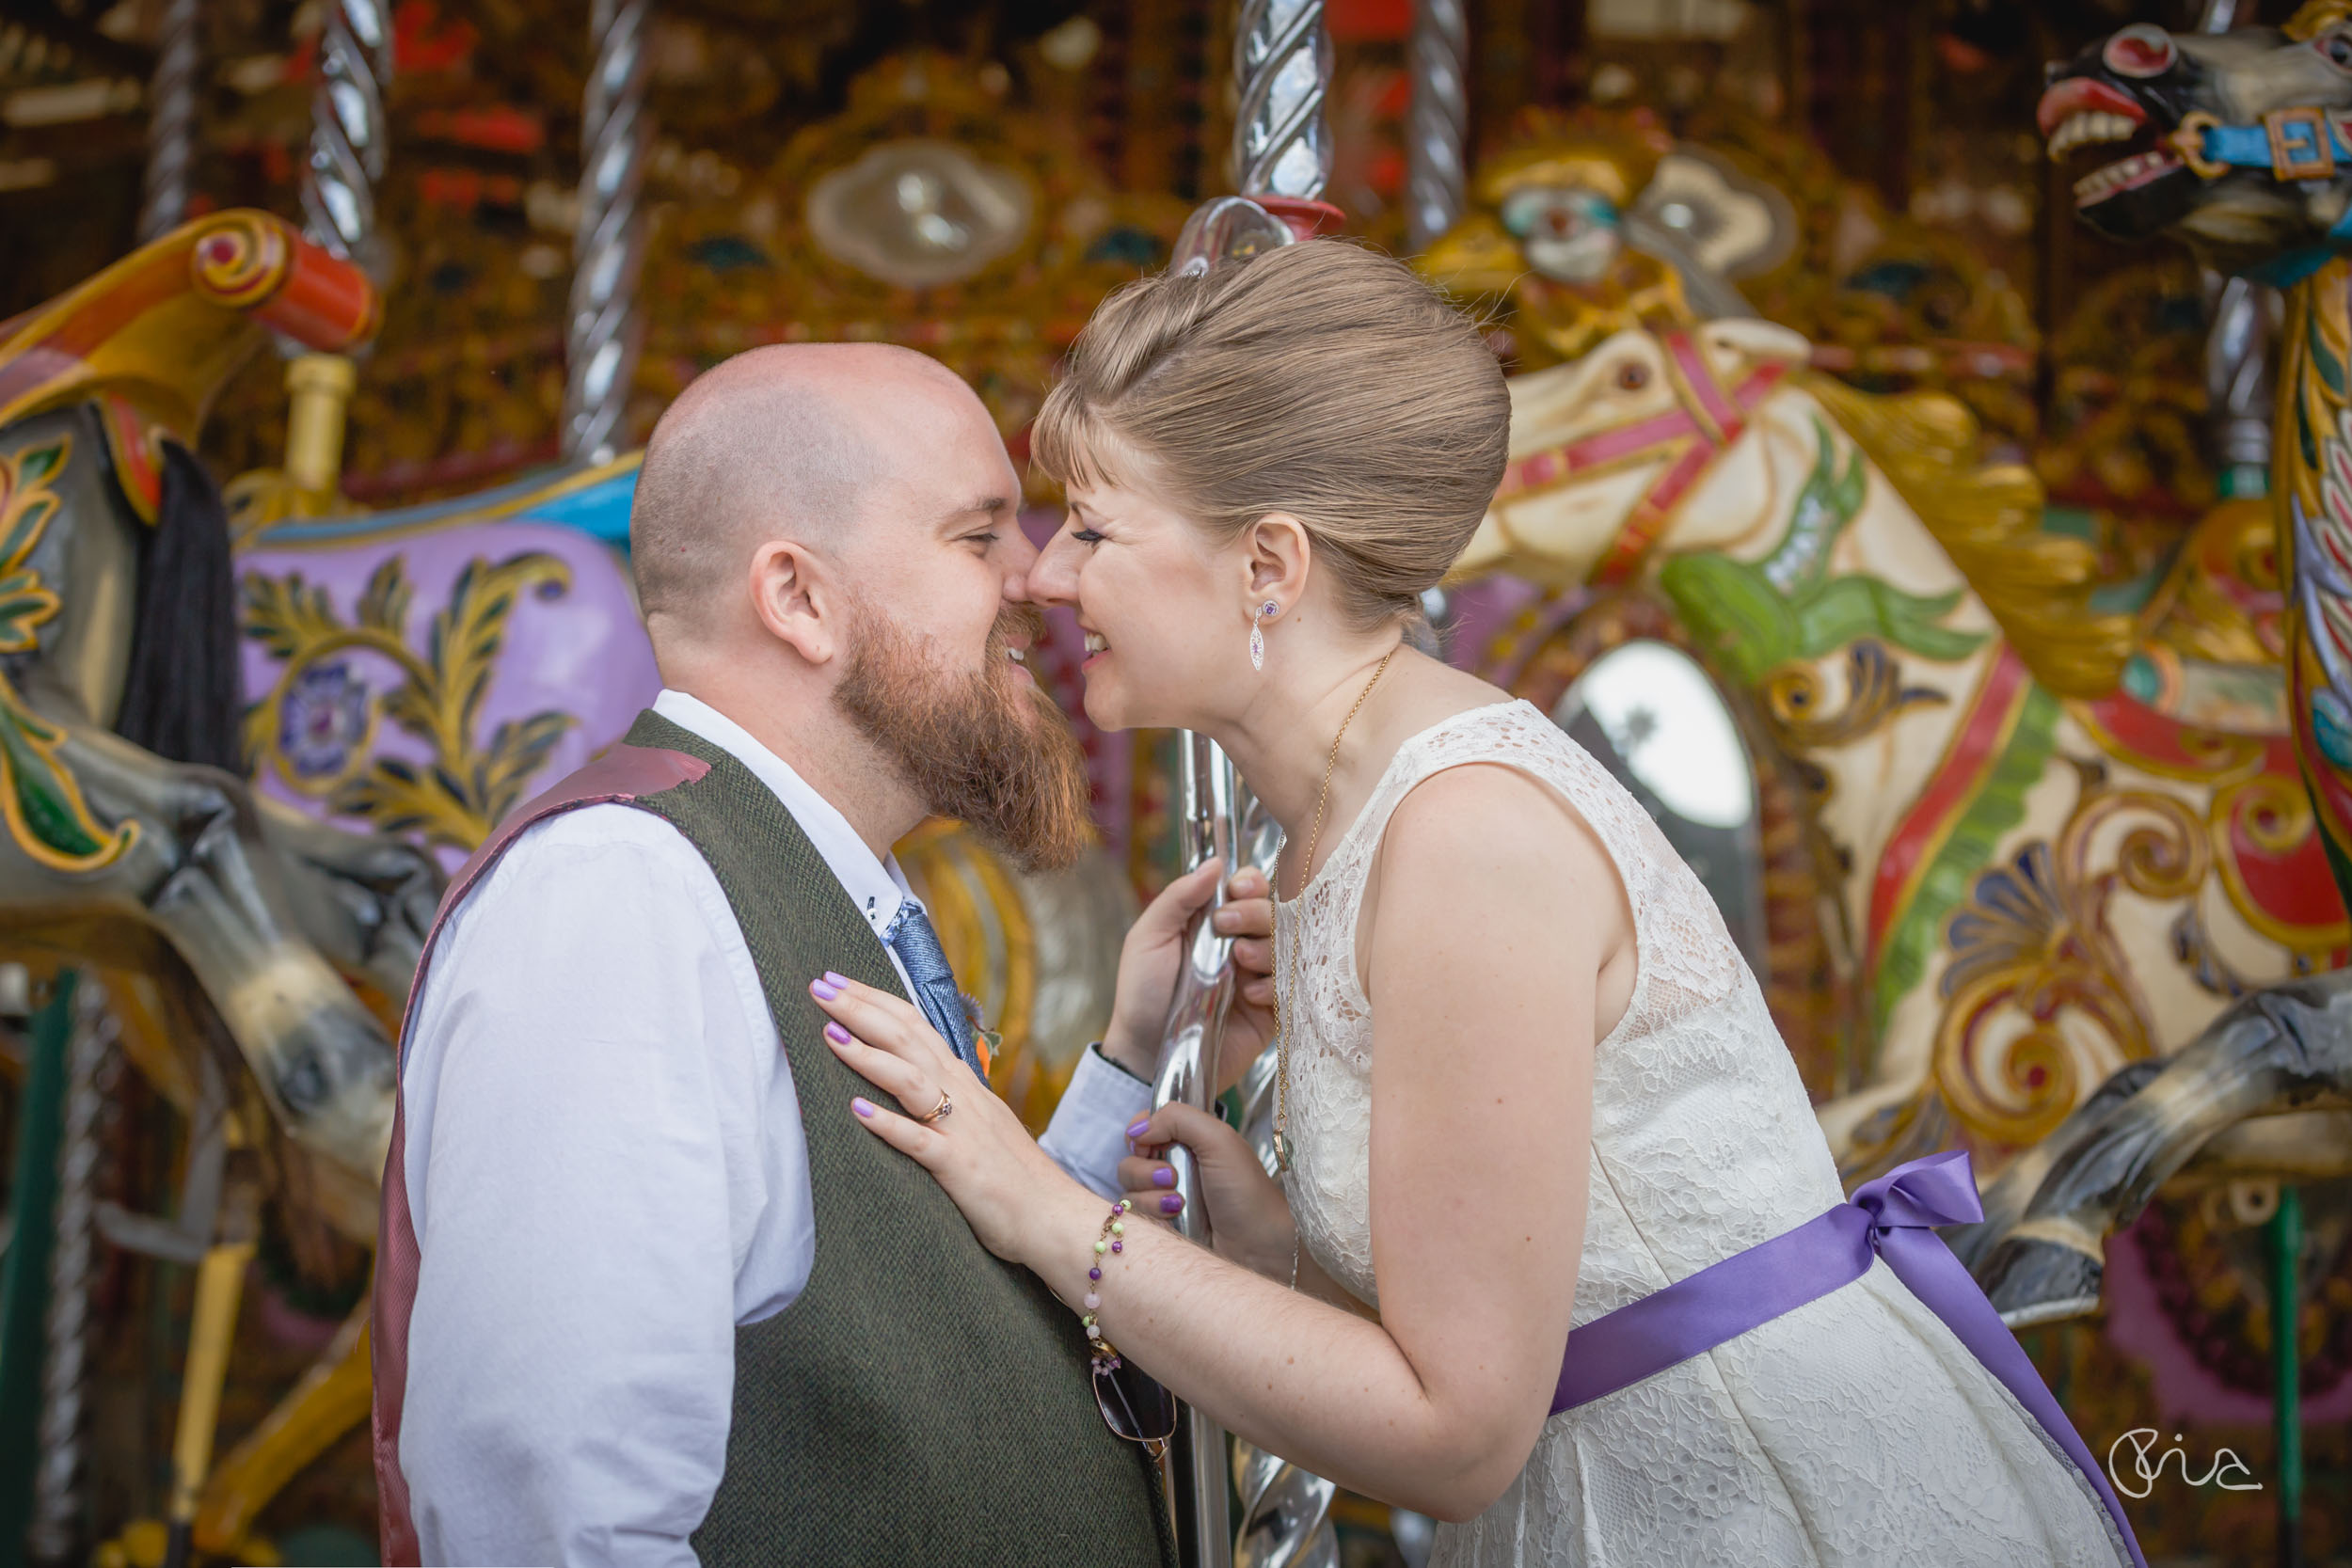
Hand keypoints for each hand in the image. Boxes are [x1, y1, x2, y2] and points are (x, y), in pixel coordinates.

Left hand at [810, 970, 1093, 1266]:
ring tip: (829, 1033)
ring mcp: (961, 1128)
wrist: (1053, 1215)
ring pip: (911, 1080)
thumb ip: (947, 1099)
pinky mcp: (959, 1166)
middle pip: (907, 1039)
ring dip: (868, 1054)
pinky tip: (856, 1111)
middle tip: (821, 986)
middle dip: (862, 1010)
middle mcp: (962, 1095)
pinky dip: (888, 1124)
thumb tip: (910, 1081)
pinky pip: (919, 1141)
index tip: (837, 981)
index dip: (876, 1000)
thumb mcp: (979, 1123)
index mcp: (963, 1083)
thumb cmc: (1012, 1175)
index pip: (915, 1026)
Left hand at [1102, 857, 1276, 1090]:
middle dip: (1256, 913)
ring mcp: (1256, 977)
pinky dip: (1270, 985)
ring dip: (1264, 947)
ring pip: (1286, 947)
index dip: (1250, 883)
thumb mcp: (1149, 938)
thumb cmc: (1142, 994)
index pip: (1248, 889)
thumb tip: (1215, 862)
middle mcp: (1239, 944)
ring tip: (1237, 962)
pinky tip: (1245, 996)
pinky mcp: (1268, 1011)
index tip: (1237, 889)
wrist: (1146, 1054)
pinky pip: (1288, 987)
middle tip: (1227, 928)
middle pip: (1273, 912)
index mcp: (1212, 922)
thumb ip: (1178, 898)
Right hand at [1118, 1102, 1295, 1280]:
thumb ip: (1177, 1118)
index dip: (1139, 1134)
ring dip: (1150, 1195)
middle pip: (1129, 1160)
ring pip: (1128, 1191)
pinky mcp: (1161, 1229)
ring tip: (1179, 1204)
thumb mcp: (1219, 1140)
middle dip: (1144, 1169)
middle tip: (1173, 1177)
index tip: (1147, 1143)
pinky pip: (1134, 1218)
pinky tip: (1175, 1219)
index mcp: (1188, 1142)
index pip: (1144, 1127)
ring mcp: (1165, 1201)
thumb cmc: (1247, 1191)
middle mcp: (1173, 1169)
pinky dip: (1151, 1215)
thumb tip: (1138, 1128)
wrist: (1260, 1246)